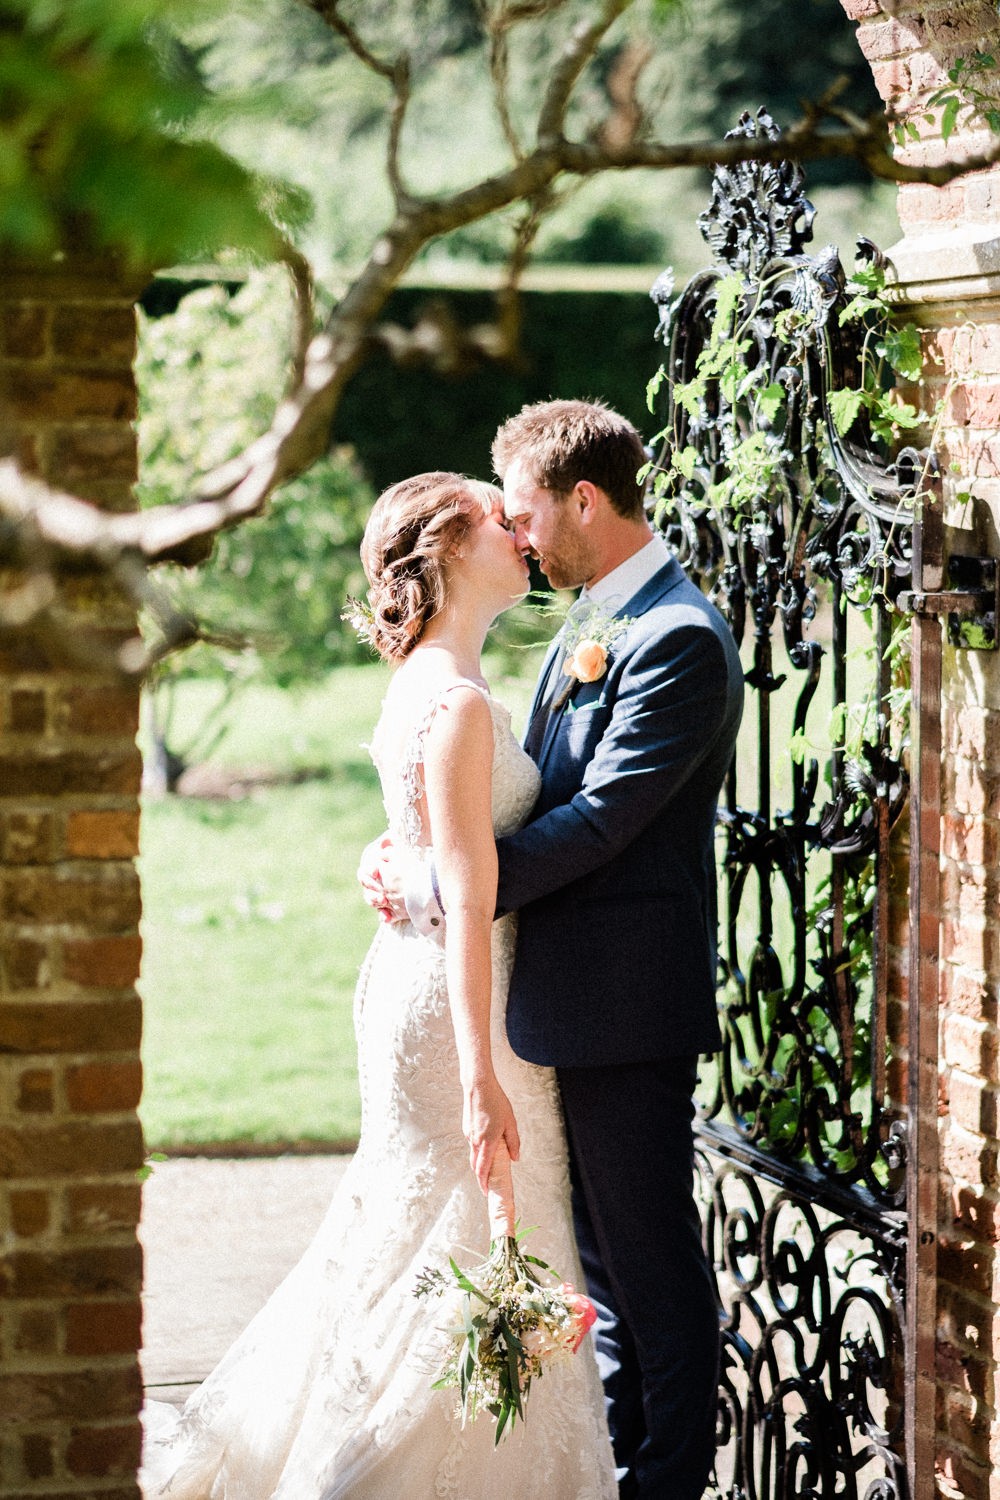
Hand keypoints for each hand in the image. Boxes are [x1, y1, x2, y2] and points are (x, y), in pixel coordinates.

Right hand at [357, 834, 406, 922]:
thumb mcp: (400, 844)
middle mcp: (375, 880)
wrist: (423, 868)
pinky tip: (386, 918)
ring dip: (375, 902)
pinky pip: (383, 913)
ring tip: (383, 902)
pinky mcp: (390, 905)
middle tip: (381, 894)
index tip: (376, 871)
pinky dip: (384, 916)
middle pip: (366, 888)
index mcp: (374, 866)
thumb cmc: (408, 852)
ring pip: (371, 900)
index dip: (369, 871)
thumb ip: (392, 840)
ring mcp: (381, 892)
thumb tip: (386, 839)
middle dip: (372, 890)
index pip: (365, 871)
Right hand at [462, 1074, 520, 1196]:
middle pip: (475, 1165)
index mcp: (487, 1141)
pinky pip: (473, 1144)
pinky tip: (488, 1143)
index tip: (486, 1192)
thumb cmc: (496, 1102)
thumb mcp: (511, 1122)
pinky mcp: (467, 1128)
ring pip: (474, 1154)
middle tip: (489, 1184)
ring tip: (491, 1164)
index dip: (483, 1183)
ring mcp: (469, 1134)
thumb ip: (513, 1142)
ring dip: (480, 1162)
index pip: (483, 1169)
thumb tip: (515, 1158)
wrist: (478, 1087)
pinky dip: (478, 1149)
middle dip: (481, 1177)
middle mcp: (475, 1140)